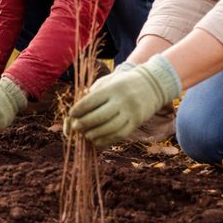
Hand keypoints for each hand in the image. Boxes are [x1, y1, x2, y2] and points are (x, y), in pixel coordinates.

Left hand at [64, 55, 181, 146]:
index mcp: (112, 88)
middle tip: (76, 127)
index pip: (92, 101)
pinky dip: (107, 139)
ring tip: (86, 135)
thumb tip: (75, 112)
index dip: (79, 109)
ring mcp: (131, 112)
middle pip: (100, 116)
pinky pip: (120, 134)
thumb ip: (92, 94)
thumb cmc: (122, 83)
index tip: (71, 114)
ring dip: (95, 134)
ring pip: (110, 128)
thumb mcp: (108, 82)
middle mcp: (122, 100)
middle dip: (85, 123)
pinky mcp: (137, 122)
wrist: (151, 85)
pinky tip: (97, 141)